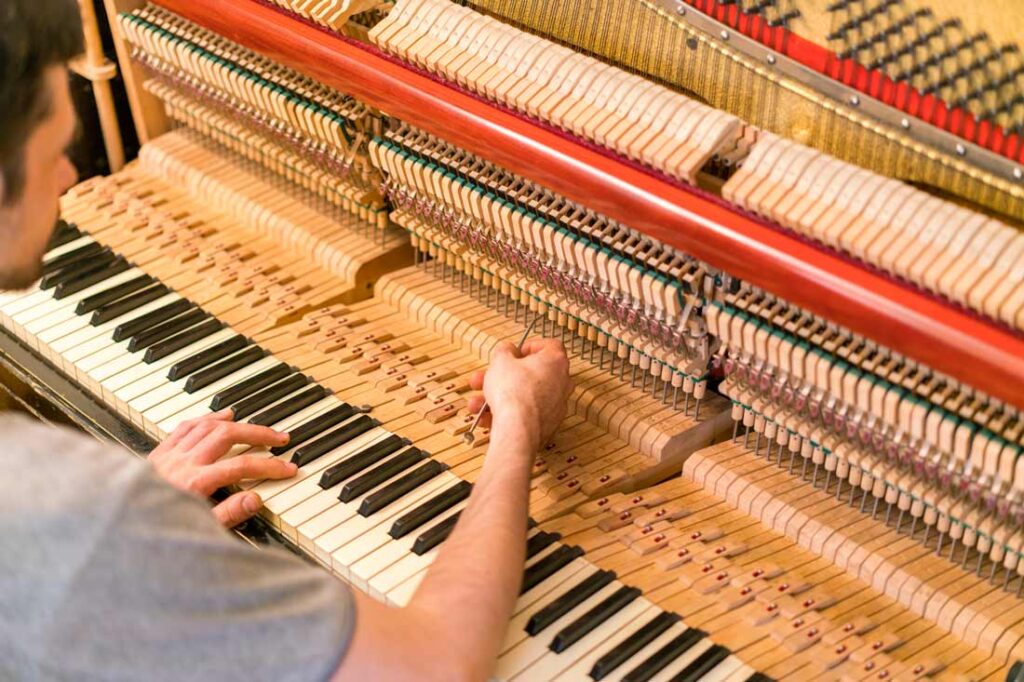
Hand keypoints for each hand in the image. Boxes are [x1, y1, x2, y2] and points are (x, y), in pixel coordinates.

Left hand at [148, 409, 296, 526]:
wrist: (115, 527)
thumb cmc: (154, 531)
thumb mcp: (195, 531)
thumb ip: (227, 514)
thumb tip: (255, 499)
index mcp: (194, 484)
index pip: (241, 467)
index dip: (269, 465)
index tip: (287, 468)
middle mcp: (182, 464)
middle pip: (227, 436)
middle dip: (258, 434)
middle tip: (279, 438)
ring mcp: (169, 456)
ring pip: (207, 426)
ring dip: (236, 423)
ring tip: (256, 426)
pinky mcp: (158, 454)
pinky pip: (185, 427)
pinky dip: (207, 419)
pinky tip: (220, 417)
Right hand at [467, 338, 572, 451]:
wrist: (517, 428)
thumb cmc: (513, 393)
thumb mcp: (500, 361)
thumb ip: (504, 351)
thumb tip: (507, 350)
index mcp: (555, 361)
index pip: (550, 345)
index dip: (529, 347)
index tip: (514, 353)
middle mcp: (561, 382)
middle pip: (531, 374)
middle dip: (503, 376)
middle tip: (486, 377)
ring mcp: (556, 405)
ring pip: (524, 395)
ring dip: (498, 397)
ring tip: (478, 402)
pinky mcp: (548, 423)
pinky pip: (525, 414)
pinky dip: (507, 414)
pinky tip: (486, 416)